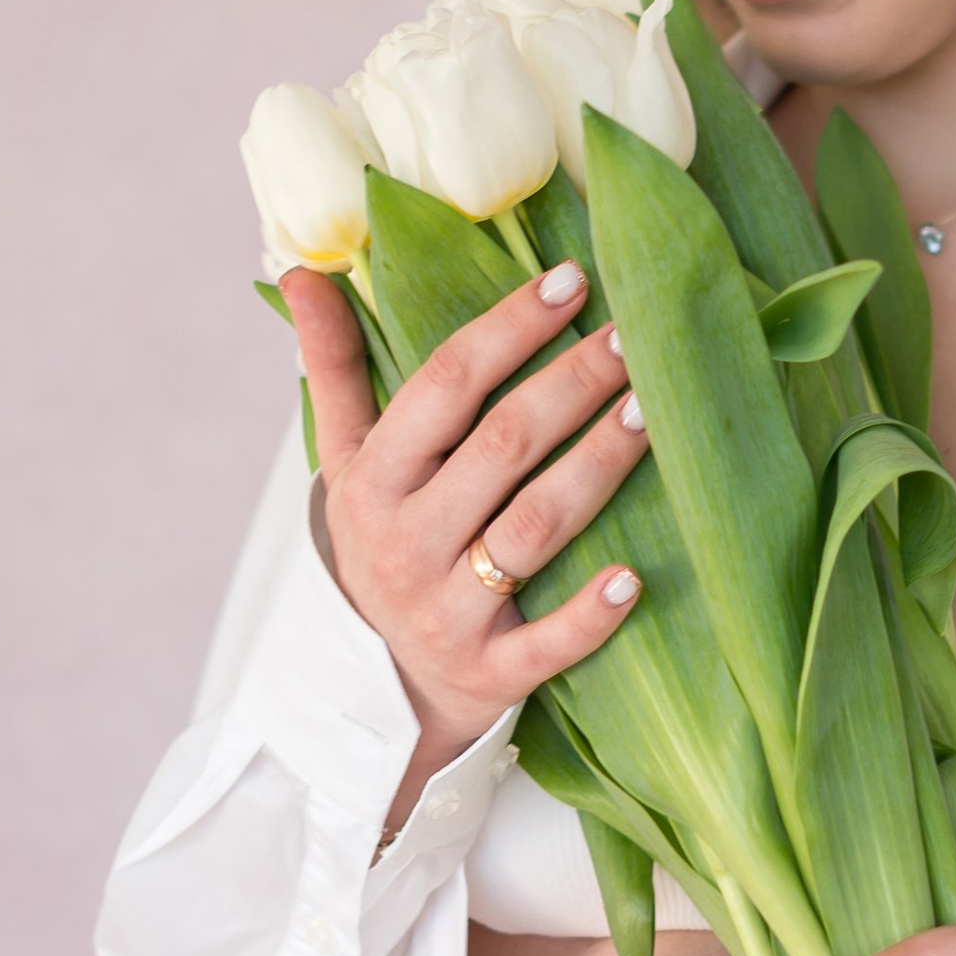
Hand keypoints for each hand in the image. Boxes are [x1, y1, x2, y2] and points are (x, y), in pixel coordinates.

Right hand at [284, 260, 650, 818]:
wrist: (376, 684)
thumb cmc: (381, 543)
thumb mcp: (346, 460)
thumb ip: (334, 365)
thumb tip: (303, 271)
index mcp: (374, 480)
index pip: (444, 386)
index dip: (509, 329)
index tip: (571, 280)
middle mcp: (405, 543)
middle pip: (502, 447)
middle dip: (572, 385)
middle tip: (635, 336)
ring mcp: (447, 611)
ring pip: (532, 529)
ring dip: (597, 467)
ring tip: (652, 412)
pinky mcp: (490, 672)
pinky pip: (546, 643)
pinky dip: (588, 614)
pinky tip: (633, 578)